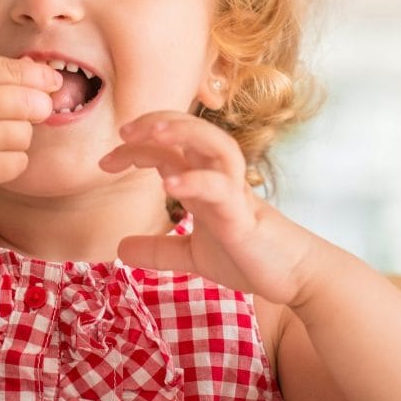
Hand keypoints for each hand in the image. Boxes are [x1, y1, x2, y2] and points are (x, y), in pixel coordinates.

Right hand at [0, 54, 61, 208]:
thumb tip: (35, 71)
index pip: (14, 69)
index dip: (39, 77)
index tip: (51, 83)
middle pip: (28, 100)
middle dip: (37, 107)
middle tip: (33, 112)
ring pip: (25, 133)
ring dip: (17, 137)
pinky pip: (18, 162)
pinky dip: (10, 162)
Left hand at [99, 111, 319, 305]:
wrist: (294, 278)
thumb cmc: (250, 259)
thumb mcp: (193, 256)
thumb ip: (159, 249)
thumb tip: (120, 247)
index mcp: (204, 181)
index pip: (168, 147)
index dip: (136, 147)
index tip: (105, 162)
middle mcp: (219, 178)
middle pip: (192, 130)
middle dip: (157, 122)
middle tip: (123, 132)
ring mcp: (234, 192)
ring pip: (214, 143)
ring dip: (183, 131)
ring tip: (150, 132)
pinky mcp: (244, 215)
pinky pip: (221, 188)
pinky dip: (196, 181)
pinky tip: (170, 185)